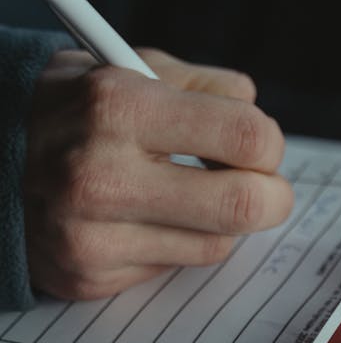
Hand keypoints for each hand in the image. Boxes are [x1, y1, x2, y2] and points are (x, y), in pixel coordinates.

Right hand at [24, 49, 293, 300]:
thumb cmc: (66, 108)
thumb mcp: (123, 65)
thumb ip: (200, 86)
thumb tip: (258, 115)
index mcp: (118, 106)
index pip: (245, 137)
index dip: (269, 143)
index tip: (261, 145)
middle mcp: (102, 176)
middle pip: (243, 205)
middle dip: (272, 196)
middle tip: (265, 187)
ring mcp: (92, 236)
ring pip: (216, 244)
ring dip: (220, 221)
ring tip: (190, 194)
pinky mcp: (90, 276)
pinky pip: (172, 266)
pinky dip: (175, 241)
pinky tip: (144, 217)